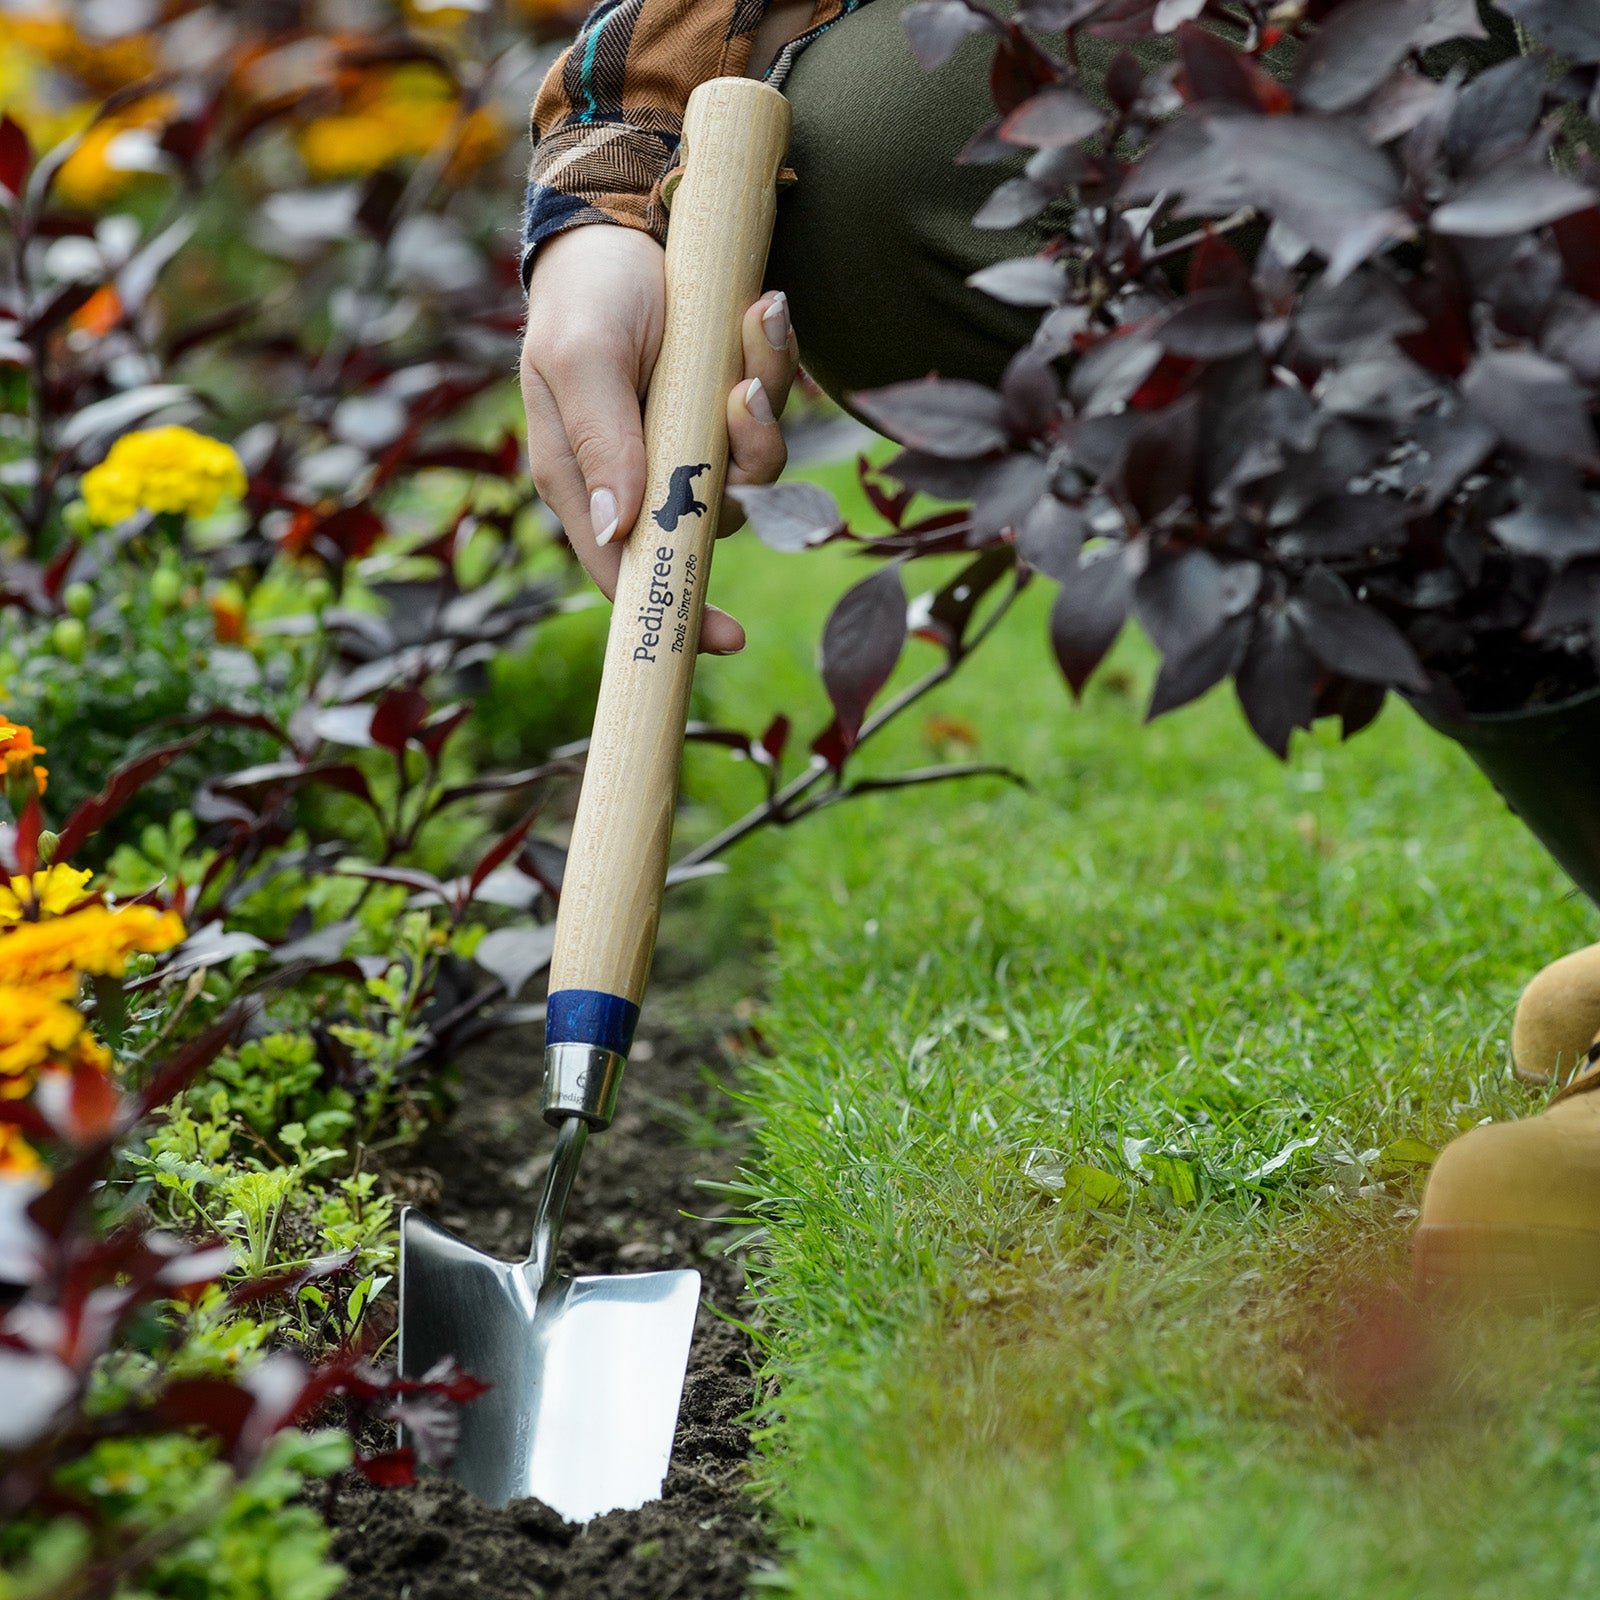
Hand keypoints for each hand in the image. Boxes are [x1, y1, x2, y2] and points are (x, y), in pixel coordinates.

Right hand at [521, 224, 798, 654]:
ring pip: (754, 467)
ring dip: (766, 404)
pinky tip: (763, 308)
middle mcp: (644, 475)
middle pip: (711, 521)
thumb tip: (617, 531)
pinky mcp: (729, 404)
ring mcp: (691, 442)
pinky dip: (775, 362)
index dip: (674, 610)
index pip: (627, 572)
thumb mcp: (581, 358)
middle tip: (743, 394)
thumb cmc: (585, 294)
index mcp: (585, 481)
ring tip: (756, 322)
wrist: (623, 218)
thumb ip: (600, 442)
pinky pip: (772, 410)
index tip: (728, 639)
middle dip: (742, 463)